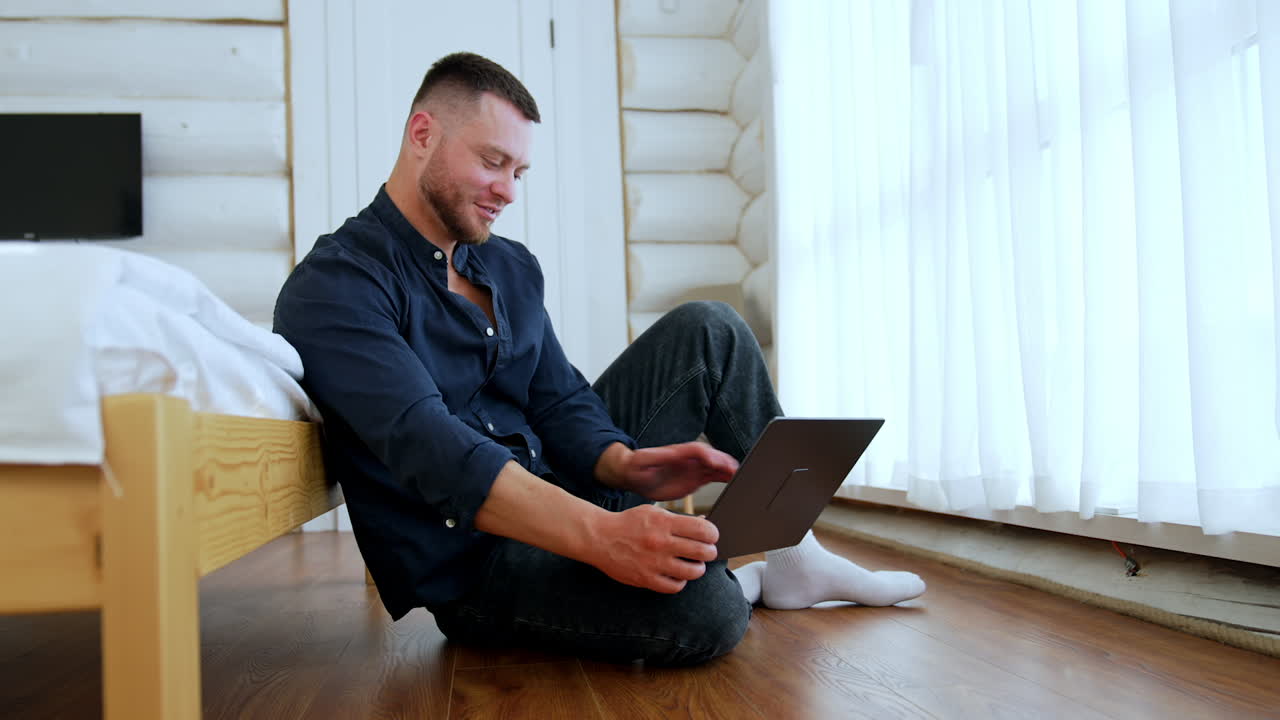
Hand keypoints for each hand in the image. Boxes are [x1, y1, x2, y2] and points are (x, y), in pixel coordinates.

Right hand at [585, 504, 719, 592]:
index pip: (703, 530)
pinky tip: (677, 575)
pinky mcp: (646, 579)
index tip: (711, 536)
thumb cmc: (628, 523)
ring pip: (693, 572)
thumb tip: (704, 523)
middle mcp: (661, 543)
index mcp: (664, 523)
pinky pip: (675, 586)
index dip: (713, 534)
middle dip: (709, 552)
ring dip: (697, 568)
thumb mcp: (653, 512)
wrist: (599, 538)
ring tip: (693, 564)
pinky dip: (680, 582)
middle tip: (706, 551)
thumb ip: (679, 519)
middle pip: (702, 552)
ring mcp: (654, 563)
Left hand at [597, 442, 738, 500]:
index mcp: (677, 453)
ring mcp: (693, 468)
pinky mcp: (695, 478)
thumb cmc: (635, 467)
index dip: (709, 456)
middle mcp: (688, 459)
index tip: (718, 464)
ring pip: (716, 466)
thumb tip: (670, 453)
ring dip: (728, 470)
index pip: (698, 451)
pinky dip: (724, 478)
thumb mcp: (642, 461)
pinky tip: (733, 481)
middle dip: (724, 462)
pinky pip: (713, 476)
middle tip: (737, 470)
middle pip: (712, 457)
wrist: (633, 474)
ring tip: (740, 476)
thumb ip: (656, 457)